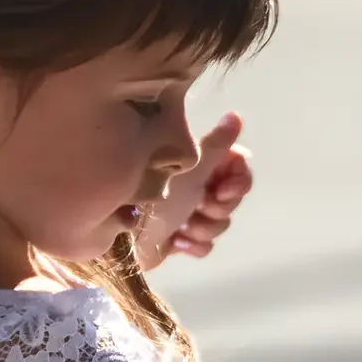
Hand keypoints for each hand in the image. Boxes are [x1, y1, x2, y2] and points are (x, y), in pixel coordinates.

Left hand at [136, 111, 251, 270]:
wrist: (124, 239)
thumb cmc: (157, 199)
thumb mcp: (190, 170)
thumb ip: (217, 145)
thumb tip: (236, 115)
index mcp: (197, 163)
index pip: (238, 166)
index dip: (238, 181)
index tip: (223, 190)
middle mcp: (194, 184)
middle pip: (231, 198)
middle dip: (217, 208)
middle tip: (198, 207)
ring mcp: (187, 212)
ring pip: (220, 224)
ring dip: (202, 228)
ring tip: (181, 227)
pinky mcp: (180, 239)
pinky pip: (205, 246)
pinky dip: (192, 245)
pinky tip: (176, 242)